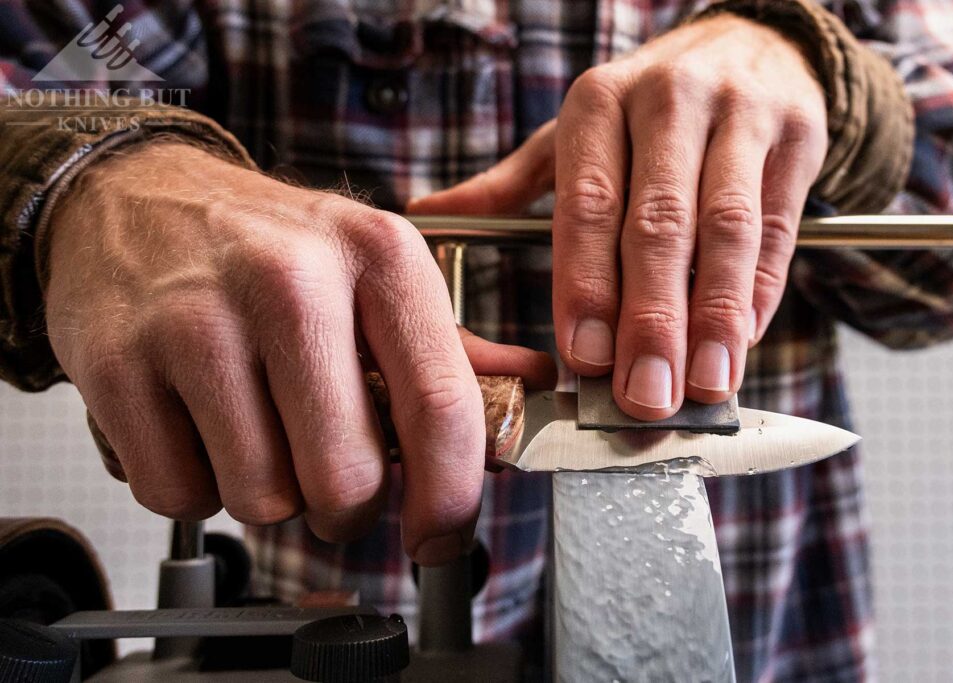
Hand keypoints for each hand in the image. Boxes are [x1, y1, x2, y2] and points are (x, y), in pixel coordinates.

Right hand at [45, 142, 553, 564]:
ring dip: (265, 492)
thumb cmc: (266, 244)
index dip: (449, 496)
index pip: (440, 405)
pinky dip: (193, 485)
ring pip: (261, 499)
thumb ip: (450, 345)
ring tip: (254, 427)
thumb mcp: (371, 267)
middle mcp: (291, 281)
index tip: (440, 535)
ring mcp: (198, 321)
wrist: (136, 198)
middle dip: (344, 506)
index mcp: (378, 255)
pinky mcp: (118, 365)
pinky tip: (196, 426)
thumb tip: (525, 394)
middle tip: (327, 474)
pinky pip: (179, 495)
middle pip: (345, 477)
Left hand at [410, 13, 826, 418]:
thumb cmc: (646, 107)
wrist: (751, 43)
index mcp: (598, 103)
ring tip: (703, 384)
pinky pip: (778, 224)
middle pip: (658, 224)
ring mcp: (740, 113)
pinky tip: (743, 339)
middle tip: (643, 395)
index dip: (586, 284)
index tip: (583, 357)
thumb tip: (425, 218)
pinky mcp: (799, 135)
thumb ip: (510, 184)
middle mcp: (668, 100)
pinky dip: (760, 288)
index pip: (587, 204)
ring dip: (713, 315)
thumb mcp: (576, 131)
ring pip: (726, 228)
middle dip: (650, 319)